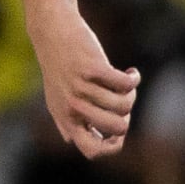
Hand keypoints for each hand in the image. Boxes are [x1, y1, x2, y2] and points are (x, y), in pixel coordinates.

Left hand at [32, 8, 137, 159]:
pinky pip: (126, 84)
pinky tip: (130, 71)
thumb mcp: (55, 97)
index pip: (92, 151)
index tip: (118, 131)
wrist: (52, 32)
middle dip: (127, 115)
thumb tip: (72, 141)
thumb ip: (66, 121)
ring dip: (130, 93)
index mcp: (66, 118)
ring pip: (124, 104)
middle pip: (118, 127)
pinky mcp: (91, 69)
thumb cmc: (59, 67)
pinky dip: (133, 77)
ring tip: (122, 81)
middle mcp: (72, 107)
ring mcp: (80, 88)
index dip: (113, 146)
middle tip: (120, 100)